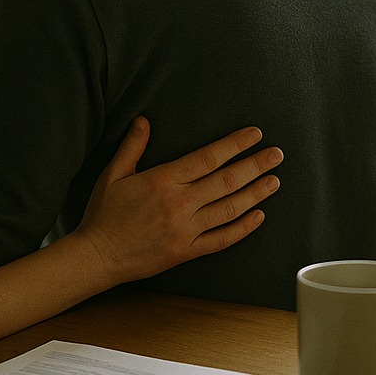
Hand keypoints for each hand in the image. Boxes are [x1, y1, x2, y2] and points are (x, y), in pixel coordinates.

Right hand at [75, 118, 280, 285]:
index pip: (208, 157)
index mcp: (163, 180)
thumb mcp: (113, 174)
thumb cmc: (103, 213)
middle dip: (255, 165)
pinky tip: (258, 216)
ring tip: (274, 181)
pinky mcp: (187, 251)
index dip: (234, 145)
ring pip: (230, 209)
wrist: (98, 255)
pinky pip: (222, 239)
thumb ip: (132, 146)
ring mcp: (186, 229)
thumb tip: (144, 120)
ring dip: (256, 194)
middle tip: (276, 155)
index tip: (254, 135)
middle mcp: (179, 203)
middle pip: (227, 181)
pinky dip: (243, 228)